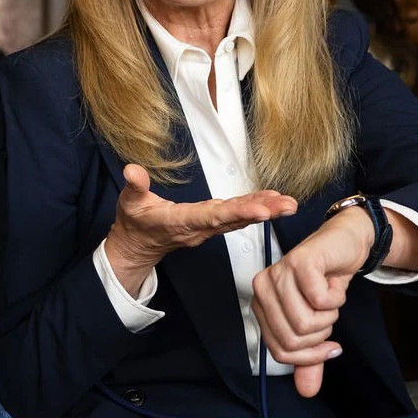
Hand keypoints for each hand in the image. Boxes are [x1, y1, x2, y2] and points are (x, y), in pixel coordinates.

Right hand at [103, 164, 297, 294]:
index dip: (238, 213)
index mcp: (181, 221)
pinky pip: (237, 218)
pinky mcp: (211, 225)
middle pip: (234, 219)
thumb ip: (134, 187)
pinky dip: (255, 209)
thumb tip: (133, 170)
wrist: (138, 246)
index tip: (263, 211)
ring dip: (265, 211)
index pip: (213, 216)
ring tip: (288, 203)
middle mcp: (199, 228)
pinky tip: (271, 201)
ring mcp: (207, 228)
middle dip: (263, 212)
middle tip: (288, 205)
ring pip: (239, 219)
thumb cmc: (135, 224)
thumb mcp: (129, 204)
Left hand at [252, 207, 372, 396]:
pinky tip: (333, 283)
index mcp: (261, 304)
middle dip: (322, 334)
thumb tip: (307, 391)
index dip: (309, 356)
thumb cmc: (325, 283)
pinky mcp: (300, 263)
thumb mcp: (318, 326)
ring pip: (307, 322)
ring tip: (329, 297)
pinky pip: (321, 300)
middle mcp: (263, 288)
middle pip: (293, 339)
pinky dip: (337, 298)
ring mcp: (279, 273)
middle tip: (327, 313)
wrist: (343, 247)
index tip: (329, 345)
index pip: (279, 350)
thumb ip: (311, 358)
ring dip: (330, 315)